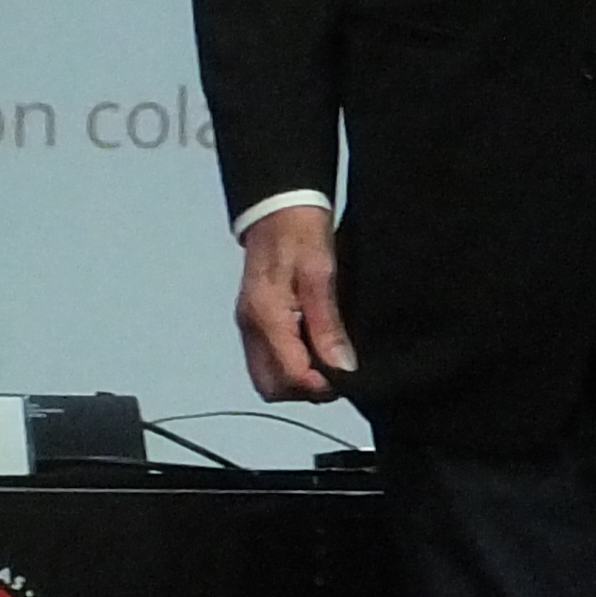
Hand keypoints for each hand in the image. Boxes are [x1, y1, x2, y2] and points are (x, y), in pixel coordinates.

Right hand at [234, 204, 355, 401]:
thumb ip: (327, 325)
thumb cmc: (301, 233)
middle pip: (271, 386)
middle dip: (305, 389)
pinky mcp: (254, 322)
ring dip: (298, 379)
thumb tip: (342, 368)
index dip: (320, 385)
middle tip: (337, 372)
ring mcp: (249, 325)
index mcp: (265, 316)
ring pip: (267, 377)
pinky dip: (291, 365)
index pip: (289, 375)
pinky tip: (315, 349)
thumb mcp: (320, 274)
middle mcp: (251, 327)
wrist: (278, 206)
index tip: (346, 376)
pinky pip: (268, 360)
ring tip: (329, 360)